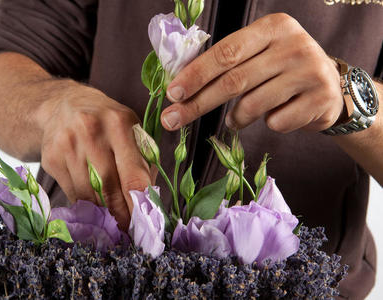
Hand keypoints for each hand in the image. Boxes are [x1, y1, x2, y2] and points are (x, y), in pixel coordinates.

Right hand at [40, 86, 152, 228]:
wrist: (63, 105)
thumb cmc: (106, 120)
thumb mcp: (130, 128)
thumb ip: (143, 159)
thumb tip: (147, 199)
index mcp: (118, 122)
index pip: (132, 173)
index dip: (138, 202)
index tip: (144, 221)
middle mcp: (91, 131)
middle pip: (108, 187)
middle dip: (120, 213)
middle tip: (128, 229)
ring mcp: (67, 144)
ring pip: (88, 193)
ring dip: (102, 211)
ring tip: (111, 220)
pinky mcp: (50, 157)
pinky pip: (71, 192)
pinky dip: (84, 204)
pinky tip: (92, 207)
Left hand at [161, 13, 342, 133]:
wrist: (330, 85)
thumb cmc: (280, 70)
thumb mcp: (257, 54)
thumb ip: (226, 62)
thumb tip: (179, 87)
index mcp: (272, 27)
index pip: (225, 52)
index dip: (196, 74)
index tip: (172, 93)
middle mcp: (293, 44)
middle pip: (234, 80)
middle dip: (198, 103)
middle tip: (172, 120)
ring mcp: (310, 70)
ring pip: (253, 105)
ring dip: (235, 118)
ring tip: (235, 119)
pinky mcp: (321, 97)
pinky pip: (277, 123)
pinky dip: (268, 124)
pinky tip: (276, 114)